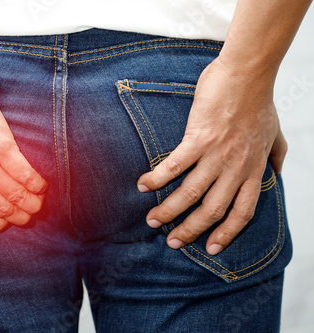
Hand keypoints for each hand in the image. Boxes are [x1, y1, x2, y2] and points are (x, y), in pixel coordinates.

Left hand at [0, 67, 47, 231]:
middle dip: (21, 217)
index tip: (4, 220)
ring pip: (17, 196)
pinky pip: (25, 173)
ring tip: (40, 200)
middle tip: (29, 211)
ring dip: (33, 203)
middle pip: (3, 211)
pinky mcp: (2, 146)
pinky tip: (42, 184)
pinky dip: (37, 183)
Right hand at [137, 58, 286, 254]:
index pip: (243, 212)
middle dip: (190, 230)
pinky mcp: (198, 138)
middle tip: (171, 242)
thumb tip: (277, 172)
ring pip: (191, 193)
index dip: (227, 233)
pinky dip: (157, 178)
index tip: (211, 248)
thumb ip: (276, 156)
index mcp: (253, 170)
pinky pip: (174, 165)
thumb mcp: (275, 133)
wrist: (247, 74)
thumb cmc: (258, 101)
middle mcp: (236, 168)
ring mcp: (217, 154)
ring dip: (169, 210)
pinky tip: (143, 186)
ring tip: (152, 220)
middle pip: (212, 210)